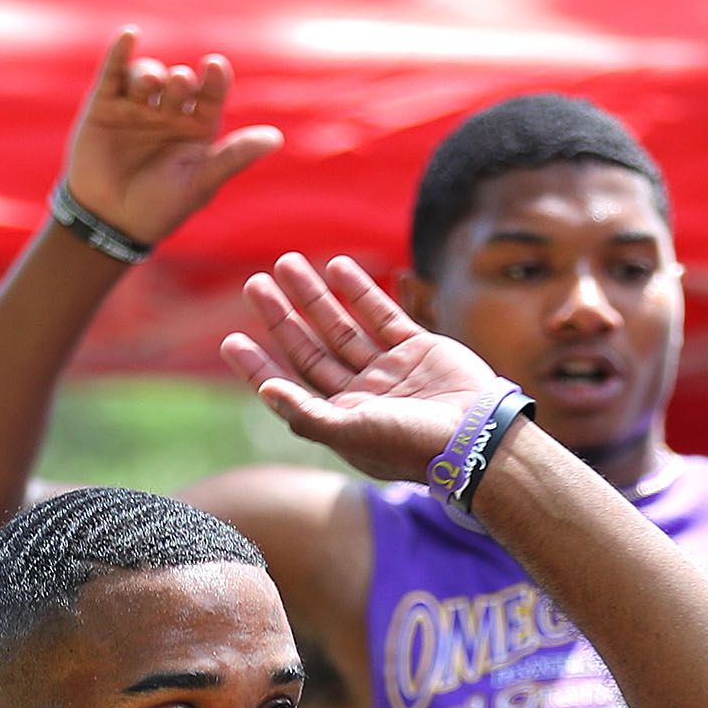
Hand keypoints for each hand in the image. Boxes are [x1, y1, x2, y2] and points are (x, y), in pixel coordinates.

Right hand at [62, 29, 281, 248]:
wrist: (111, 221)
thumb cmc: (161, 207)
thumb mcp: (200, 182)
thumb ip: (234, 157)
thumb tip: (277, 138)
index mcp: (197, 128)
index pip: (211, 95)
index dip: (214, 79)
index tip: (215, 66)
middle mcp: (169, 113)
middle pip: (178, 84)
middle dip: (180, 81)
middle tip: (180, 83)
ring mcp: (137, 108)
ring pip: (146, 76)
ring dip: (149, 74)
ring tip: (150, 84)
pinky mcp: (105, 105)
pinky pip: (114, 72)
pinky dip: (121, 52)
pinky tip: (130, 36)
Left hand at [221, 255, 507, 480]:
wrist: (476, 436)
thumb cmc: (411, 443)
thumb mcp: (351, 433)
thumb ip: (307, 414)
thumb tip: (266, 392)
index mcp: (341, 419)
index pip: (290, 385)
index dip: (260, 365)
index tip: (232, 340)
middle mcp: (361, 394)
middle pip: (311, 348)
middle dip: (282, 317)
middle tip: (254, 283)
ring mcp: (388, 369)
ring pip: (341, 325)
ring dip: (314, 296)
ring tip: (286, 263)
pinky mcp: (416, 348)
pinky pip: (381, 314)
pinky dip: (360, 290)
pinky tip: (337, 267)